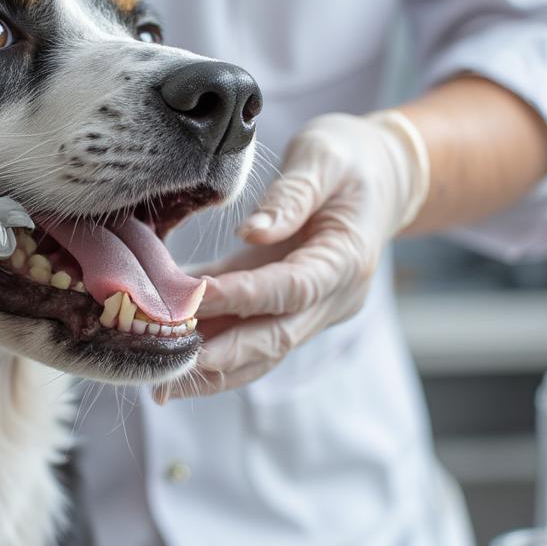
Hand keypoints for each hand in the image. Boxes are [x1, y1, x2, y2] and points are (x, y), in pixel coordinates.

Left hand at [156, 111, 428, 401]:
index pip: (291, 287)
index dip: (242, 296)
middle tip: (169, 368)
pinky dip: (215, 345)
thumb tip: (252, 232)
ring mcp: (315, 309)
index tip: (195, 298)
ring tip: (163, 387)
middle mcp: (334, 296)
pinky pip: (252, 331)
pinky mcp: (292, 308)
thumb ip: (291, 195)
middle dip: (222, 356)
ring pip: (263, 350)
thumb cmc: (350, 159)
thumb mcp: (322, 157)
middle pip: (276, 337)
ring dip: (214, 370)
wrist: (383, 176)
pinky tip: (173, 356)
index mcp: (347, 258)